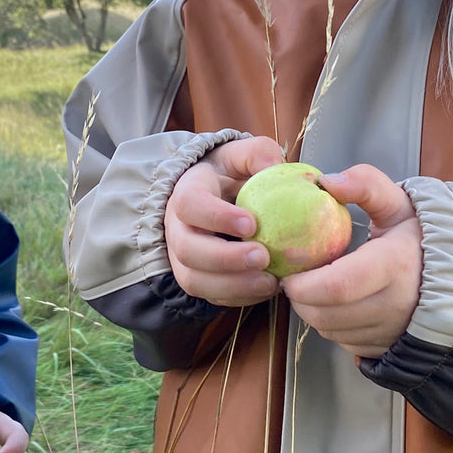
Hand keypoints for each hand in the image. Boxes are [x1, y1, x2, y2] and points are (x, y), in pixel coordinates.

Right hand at [165, 135, 283, 305]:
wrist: (217, 194)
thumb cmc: (232, 173)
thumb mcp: (244, 154)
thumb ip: (259, 154)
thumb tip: (274, 167)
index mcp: (188, 191)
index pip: (190, 205)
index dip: (217, 217)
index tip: (251, 224)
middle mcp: (178, 226)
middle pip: (187, 249)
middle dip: (225, 258)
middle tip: (263, 256)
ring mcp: (183, 256)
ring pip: (193, 279)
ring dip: (232, 285)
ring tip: (270, 282)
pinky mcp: (197, 278)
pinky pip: (210, 296)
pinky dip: (238, 298)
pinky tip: (266, 289)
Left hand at [282, 164, 422, 358]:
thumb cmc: (417, 235)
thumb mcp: (397, 202)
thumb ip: (365, 185)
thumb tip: (328, 183)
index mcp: (395, 265)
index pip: (337, 286)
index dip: (304, 284)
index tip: (289, 272)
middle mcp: (396, 305)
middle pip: (327, 315)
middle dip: (300, 299)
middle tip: (294, 279)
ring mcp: (393, 331)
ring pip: (332, 332)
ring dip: (313, 313)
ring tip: (312, 288)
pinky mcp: (387, 346)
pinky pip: (344, 342)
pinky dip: (331, 325)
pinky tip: (334, 304)